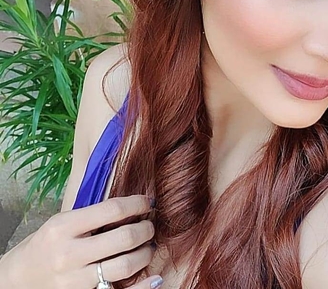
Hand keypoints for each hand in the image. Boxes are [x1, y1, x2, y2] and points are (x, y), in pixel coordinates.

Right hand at [0, 195, 163, 288]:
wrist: (18, 280)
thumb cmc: (45, 245)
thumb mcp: (61, 222)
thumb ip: (92, 215)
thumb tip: (131, 206)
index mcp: (63, 227)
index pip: (111, 210)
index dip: (136, 204)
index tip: (147, 202)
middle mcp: (69, 254)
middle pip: (124, 238)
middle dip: (145, 229)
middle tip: (150, 225)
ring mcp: (75, 280)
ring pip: (125, 265)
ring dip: (145, 253)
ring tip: (148, 246)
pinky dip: (142, 287)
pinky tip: (154, 278)